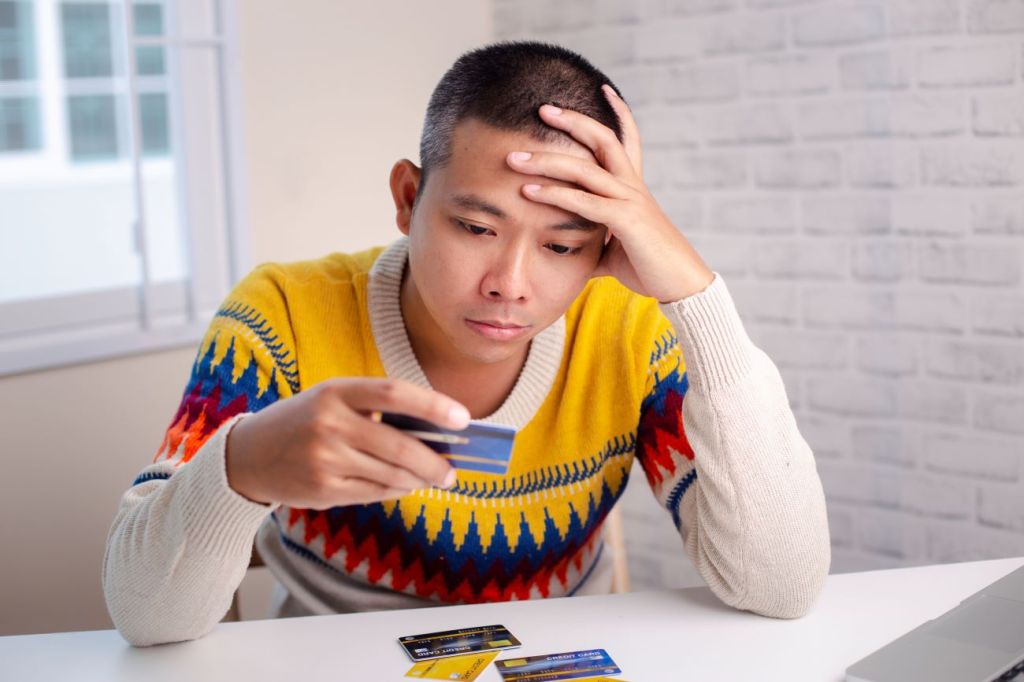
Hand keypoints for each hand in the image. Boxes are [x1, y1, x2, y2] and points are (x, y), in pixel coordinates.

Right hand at [225, 378, 469, 508]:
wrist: (246, 455)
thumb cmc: (303, 422)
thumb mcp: (332, 401)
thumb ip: (375, 412)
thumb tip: (433, 434)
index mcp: (335, 391)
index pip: (393, 393)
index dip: (432, 405)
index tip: (463, 418)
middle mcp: (329, 423)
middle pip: (399, 445)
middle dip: (434, 461)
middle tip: (453, 470)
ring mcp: (325, 459)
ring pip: (390, 474)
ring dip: (420, 479)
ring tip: (436, 478)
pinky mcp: (323, 490)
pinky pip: (374, 493)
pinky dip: (397, 490)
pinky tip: (406, 486)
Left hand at [506, 84, 713, 302]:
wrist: (681, 286)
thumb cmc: (648, 266)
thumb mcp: (613, 249)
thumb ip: (591, 240)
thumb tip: (567, 249)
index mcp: (632, 187)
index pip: (628, 138)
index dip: (618, 111)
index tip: (602, 88)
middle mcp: (632, 186)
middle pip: (603, 138)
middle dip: (572, 120)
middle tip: (542, 108)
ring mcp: (630, 200)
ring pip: (585, 168)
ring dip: (547, 160)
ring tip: (515, 158)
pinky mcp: (625, 220)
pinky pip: (584, 202)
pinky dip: (554, 195)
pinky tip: (529, 192)